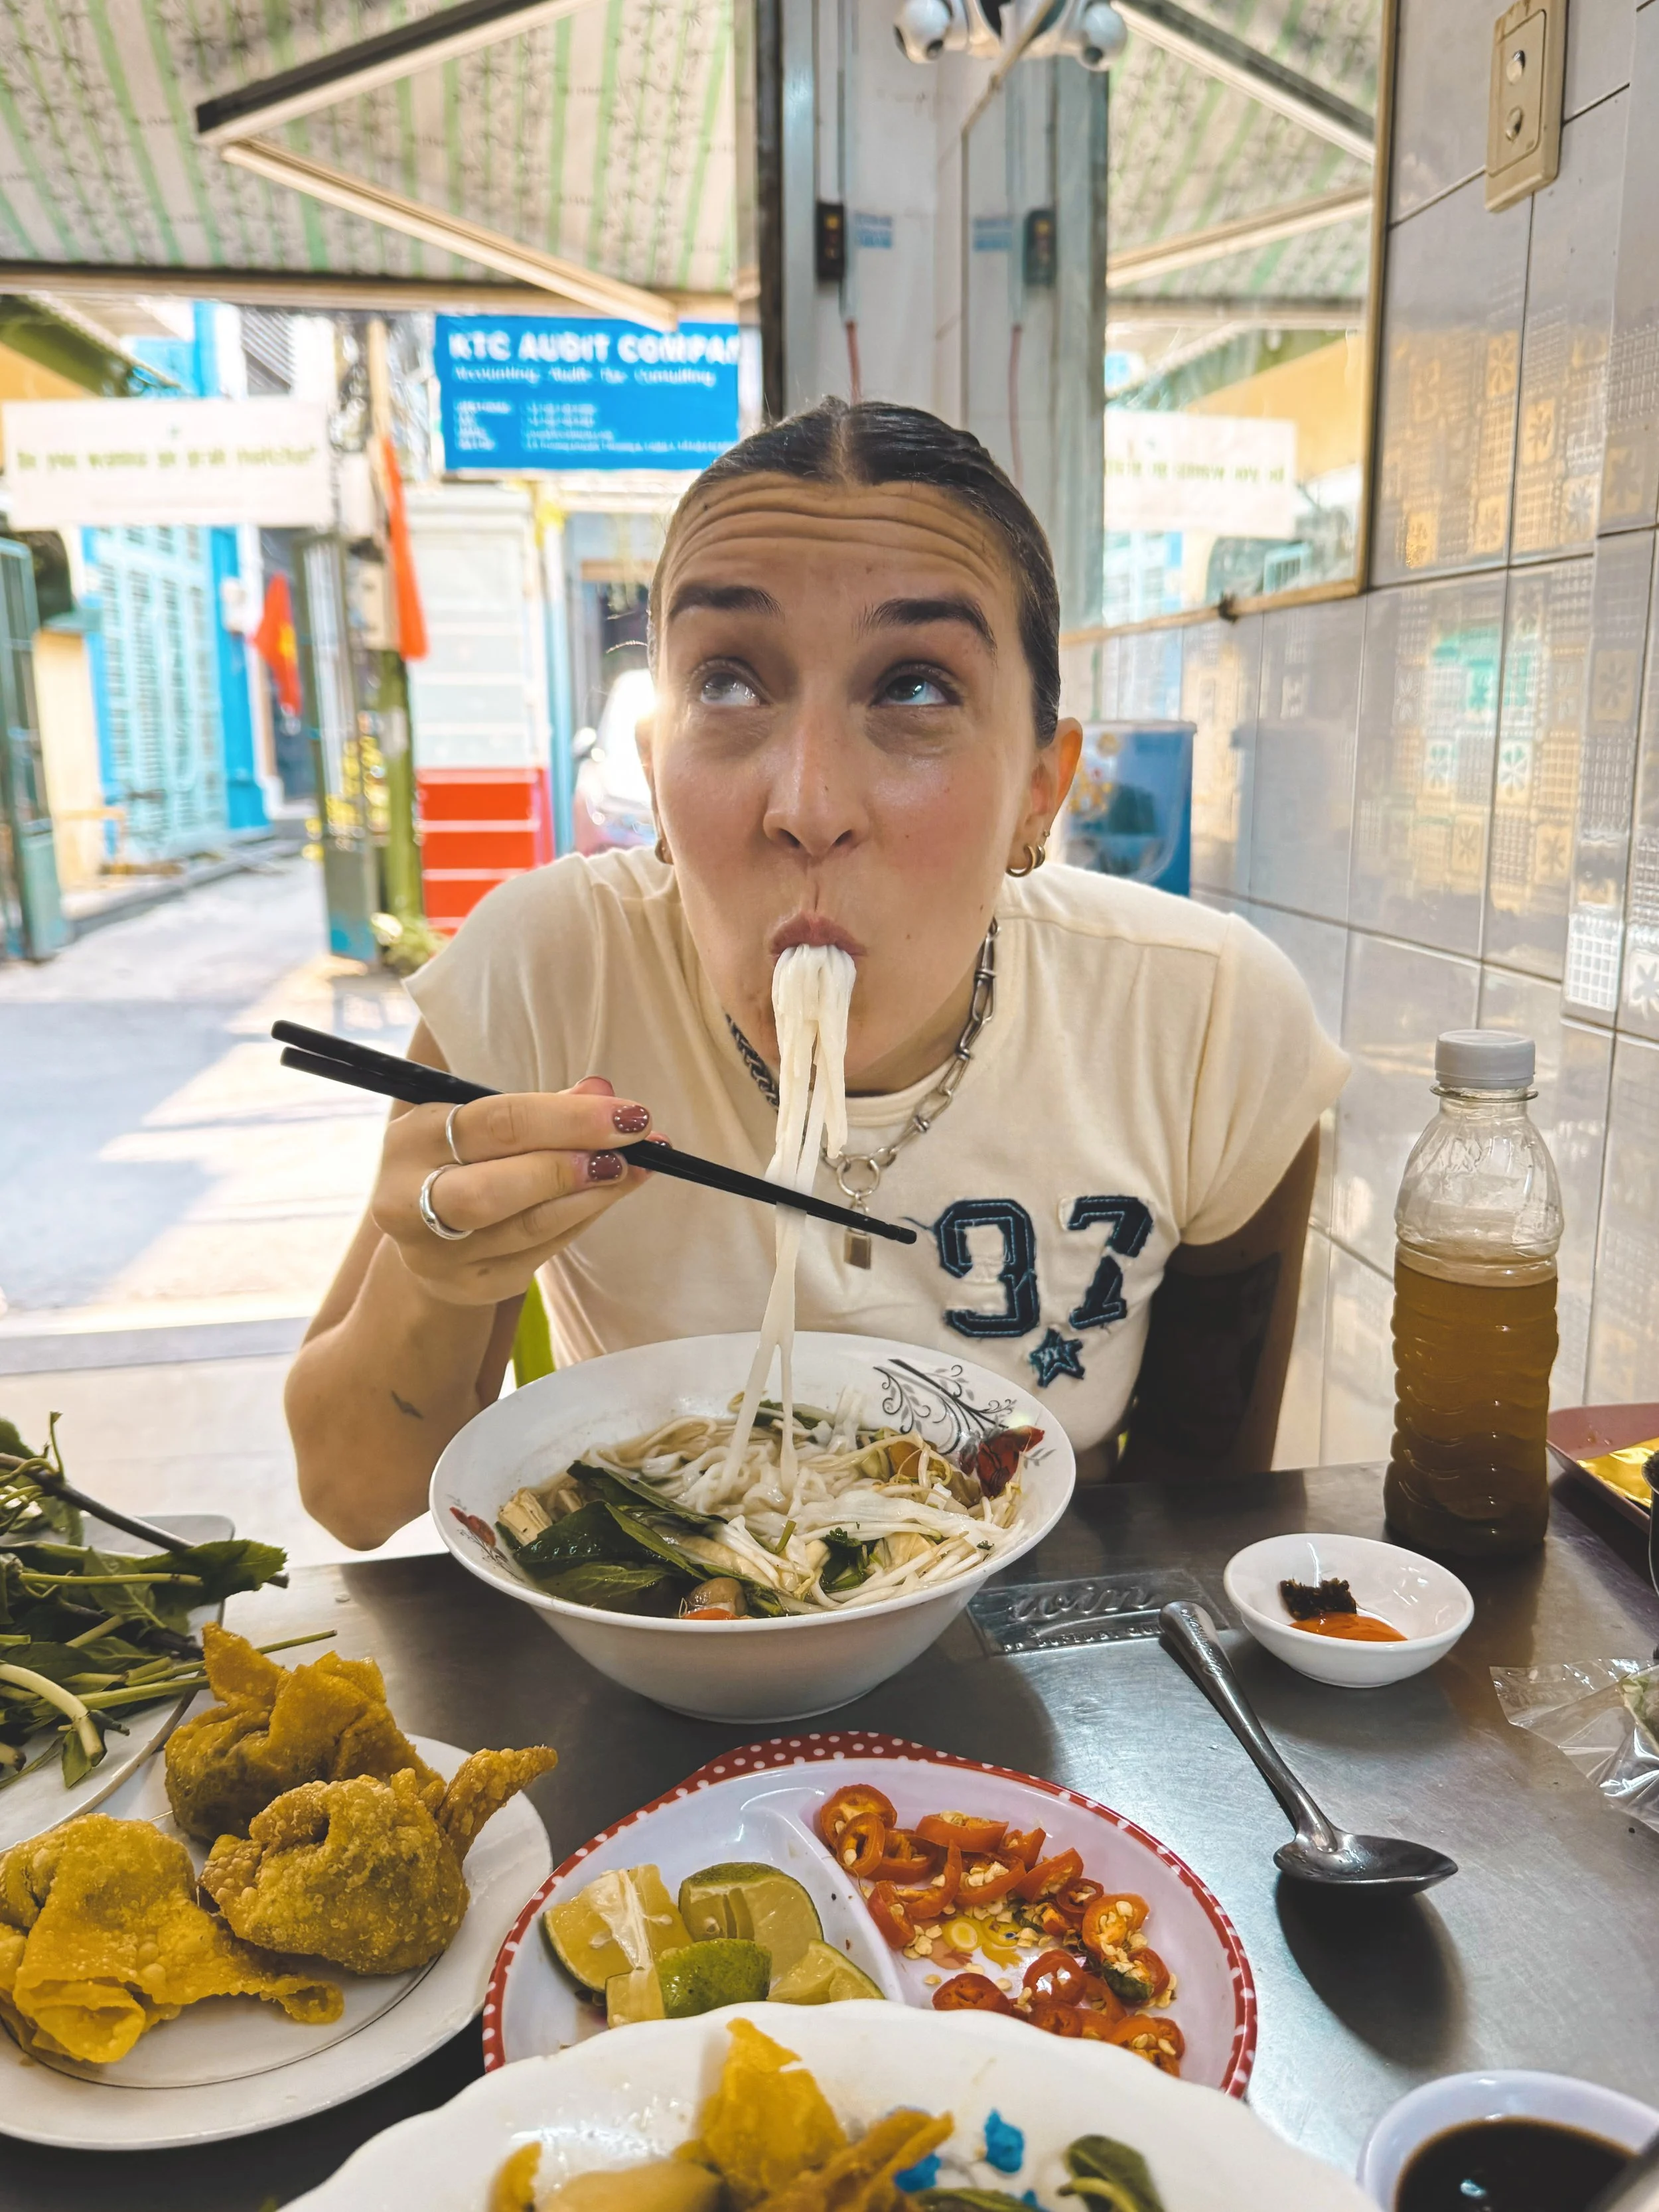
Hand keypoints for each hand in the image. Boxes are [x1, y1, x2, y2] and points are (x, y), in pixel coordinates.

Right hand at [371, 1076, 653, 1305]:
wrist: (427, 1230)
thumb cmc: (465, 1158)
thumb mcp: (484, 1122)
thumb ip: (541, 1107)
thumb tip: (602, 1092)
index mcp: (412, 1142)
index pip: (494, 1125)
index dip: (566, 1119)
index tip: (626, 1114)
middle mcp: (409, 1203)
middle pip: (493, 1191)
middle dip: (567, 1169)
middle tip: (626, 1154)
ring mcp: (439, 1254)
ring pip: (529, 1227)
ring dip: (592, 1197)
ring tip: (635, 1169)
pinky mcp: (473, 1286)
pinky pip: (543, 1251)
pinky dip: (582, 1219)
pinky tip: (609, 1195)